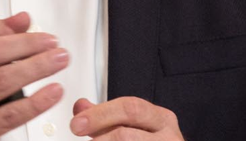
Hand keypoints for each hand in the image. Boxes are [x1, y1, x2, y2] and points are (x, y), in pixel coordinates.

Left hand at [69, 97, 183, 138]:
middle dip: (97, 129)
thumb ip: (106, 117)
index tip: (77, 121)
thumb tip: (81, 106)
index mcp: (162, 120)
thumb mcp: (133, 127)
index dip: (99, 114)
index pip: (130, 108)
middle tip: (76, 130)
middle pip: (126, 134)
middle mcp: (169, 138)